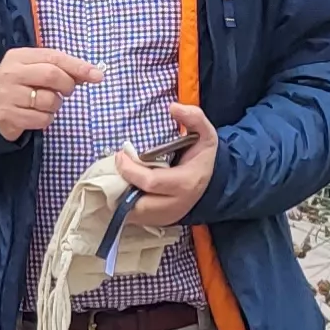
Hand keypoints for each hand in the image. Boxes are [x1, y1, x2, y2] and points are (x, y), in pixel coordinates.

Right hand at [0, 48, 105, 141]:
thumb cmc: (21, 85)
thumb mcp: (37, 70)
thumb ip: (62, 69)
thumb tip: (94, 74)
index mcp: (19, 56)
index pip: (54, 57)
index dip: (78, 66)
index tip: (97, 75)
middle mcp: (10, 73)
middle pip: (52, 75)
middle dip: (67, 85)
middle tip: (67, 91)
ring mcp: (7, 94)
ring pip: (48, 100)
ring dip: (55, 105)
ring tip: (46, 104)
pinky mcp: (8, 115)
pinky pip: (41, 119)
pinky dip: (46, 119)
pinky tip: (37, 114)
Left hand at [111, 103, 220, 227]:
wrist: (213, 182)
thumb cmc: (204, 157)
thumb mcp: (205, 134)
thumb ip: (194, 117)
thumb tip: (173, 106)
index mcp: (185, 183)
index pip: (150, 182)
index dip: (129, 169)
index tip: (120, 154)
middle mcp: (176, 205)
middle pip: (138, 203)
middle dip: (121, 186)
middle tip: (116, 167)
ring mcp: (168, 217)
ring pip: (134, 214)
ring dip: (121, 197)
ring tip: (118, 177)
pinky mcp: (160, 222)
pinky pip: (136, 218)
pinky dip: (126, 205)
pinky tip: (125, 188)